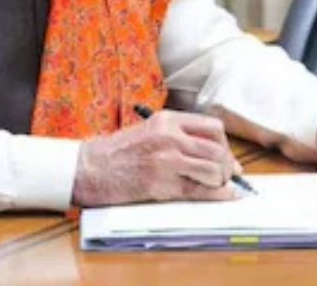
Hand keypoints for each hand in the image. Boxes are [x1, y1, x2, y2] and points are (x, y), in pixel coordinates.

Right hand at [71, 109, 242, 205]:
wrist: (89, 168)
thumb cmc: (116, 152)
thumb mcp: (148, 131)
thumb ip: (178, 137)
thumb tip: (214, 154)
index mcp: (167, 120)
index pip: (212, 128)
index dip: (225, 145)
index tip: (228, 159)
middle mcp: (169, 136)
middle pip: (217, 149)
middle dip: (227, 165)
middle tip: (227, 176)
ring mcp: (165, 160)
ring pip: (212, 169)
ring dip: (221, 180)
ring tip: (216, 186)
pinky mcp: (160, 183)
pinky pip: (198, 190)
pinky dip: (215, 195)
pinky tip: (220, 196)